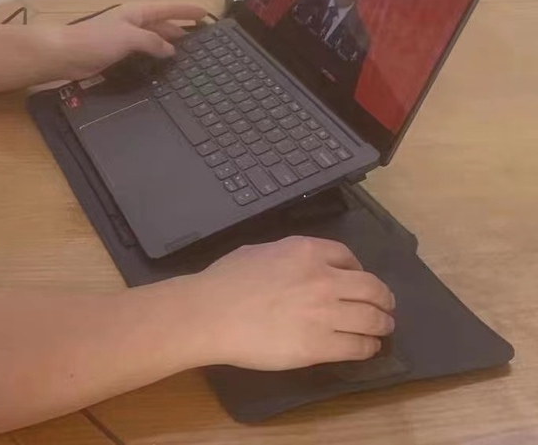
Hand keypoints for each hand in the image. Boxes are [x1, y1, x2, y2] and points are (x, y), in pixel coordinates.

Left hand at [55, 2, 208, 81]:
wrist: (65, 55)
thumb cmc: (96, 40)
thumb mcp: (129, 37)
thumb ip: (152, 41)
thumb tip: (170, 49)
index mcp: (136, 12)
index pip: (167, 8)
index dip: (185, 10)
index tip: (205, 13)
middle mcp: (133, 22)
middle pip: (162, 24)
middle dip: (180, 29)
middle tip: (200, 40)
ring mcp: (124, 38)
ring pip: (153, 39)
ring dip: (168, 44)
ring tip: (187, 55)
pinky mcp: (117, 54)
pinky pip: (143, 53)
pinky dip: (154, 56)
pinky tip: (161, 66)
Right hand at [186, 236, 394, 369]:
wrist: (212, 312)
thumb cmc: (227, 279)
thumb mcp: (261, 251)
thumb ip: (288, 256)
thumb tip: (300, 267)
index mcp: (306, 250)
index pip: (348, 257)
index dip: (358, 270)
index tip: (358, 280)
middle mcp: (323, 278)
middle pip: (372, 288)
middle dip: (383, 299)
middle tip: (386, 308)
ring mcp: (324, 312)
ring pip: (373, 318)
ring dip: (382, 324)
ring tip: (383, 329)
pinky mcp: (320, 345)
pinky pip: (359, 346)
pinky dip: (369, 347)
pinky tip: (368, 347)